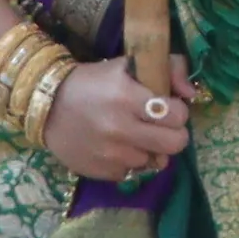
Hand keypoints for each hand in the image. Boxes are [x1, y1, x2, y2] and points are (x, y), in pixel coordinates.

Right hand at [38, 55, 190, 175]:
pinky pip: (134, 172)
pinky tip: (119, 147)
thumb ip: (168, 68)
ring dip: (151, 149)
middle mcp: (120, 128)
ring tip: (135, 135)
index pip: (177, 115)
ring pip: (156, 161)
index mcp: (127, 97)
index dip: (178, 111)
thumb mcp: (127, 65)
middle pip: (175, 144)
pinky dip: (132, 161)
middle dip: (174, 134)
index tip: (169, 107)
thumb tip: (193, 94)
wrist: (46, 107)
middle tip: (162, 127)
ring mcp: (111, 154)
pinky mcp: (102, 172)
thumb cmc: (91, 82)